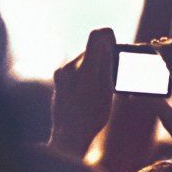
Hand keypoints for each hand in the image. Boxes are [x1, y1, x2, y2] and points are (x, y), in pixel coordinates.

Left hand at [49, 27, 115, 157]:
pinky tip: (87, 91)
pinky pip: (74, 68)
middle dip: (101, 56)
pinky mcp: (58, 79)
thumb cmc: (92, 117)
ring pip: (82, 59)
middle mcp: (71, 67)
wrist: (68, 135)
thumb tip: (107, 48)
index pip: (96, 36)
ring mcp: (61, 73)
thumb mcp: (107, 93)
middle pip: (90, 49)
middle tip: (110, 72)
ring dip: (92, 66)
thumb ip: (106, 68)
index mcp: (86, 69)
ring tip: (97, 86)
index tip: (113, 41)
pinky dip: (83, 74)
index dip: (107, 35)